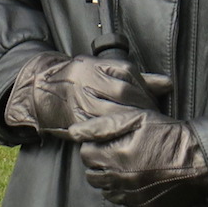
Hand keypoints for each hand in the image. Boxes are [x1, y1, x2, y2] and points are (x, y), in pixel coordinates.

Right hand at [4, 53, 171, 140]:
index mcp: (96, 66)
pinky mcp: (75, 122)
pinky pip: (100, 132)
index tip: (155, 102)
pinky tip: (124, 140)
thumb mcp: (103, 70)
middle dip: (142, 108)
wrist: (39, 89)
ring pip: (113, 114)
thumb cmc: (78, 79)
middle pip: (124, 94)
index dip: (146, 90)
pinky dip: (115, 137)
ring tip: (142, 131)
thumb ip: (137, 78)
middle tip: (154, 120)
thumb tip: (168, 84)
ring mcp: (80, 102)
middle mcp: (88, 81)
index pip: (129, 75)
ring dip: (131, 124)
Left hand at [79, 109, 207, 206]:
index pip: (85, 155)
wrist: (199, 160)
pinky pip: (127, 206)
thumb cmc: (168, 135)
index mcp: (116, 158)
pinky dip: (129, 195)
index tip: (108, 141)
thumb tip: (74, 131)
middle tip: (118, 154)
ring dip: (113, 181)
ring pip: (108, 193)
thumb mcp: (137, 120)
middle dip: (100, 164)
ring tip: (131, 167)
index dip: (95, 145)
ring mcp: (133, 200)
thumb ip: (102, 125)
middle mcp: (121, 182)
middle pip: (92, 176)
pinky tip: (142, 182)